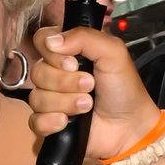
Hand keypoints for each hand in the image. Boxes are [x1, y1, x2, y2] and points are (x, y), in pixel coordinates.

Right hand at [30, 26, 161, 164]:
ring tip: (87, 106)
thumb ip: (84, 37)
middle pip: (38, 72)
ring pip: (37, 98)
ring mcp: (51, 100)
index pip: (42, 41)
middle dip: (65, 82)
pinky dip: (50, 122)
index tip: (73, 63)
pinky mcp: (49, 125)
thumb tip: (51, 41)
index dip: (53, 53)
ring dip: (65, 102)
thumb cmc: (124, 88)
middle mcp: (55, 74)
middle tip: (90, 86)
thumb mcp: (113, 52)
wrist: (129, 127)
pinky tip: (66, 122)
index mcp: (68, 53)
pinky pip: (35, 121)